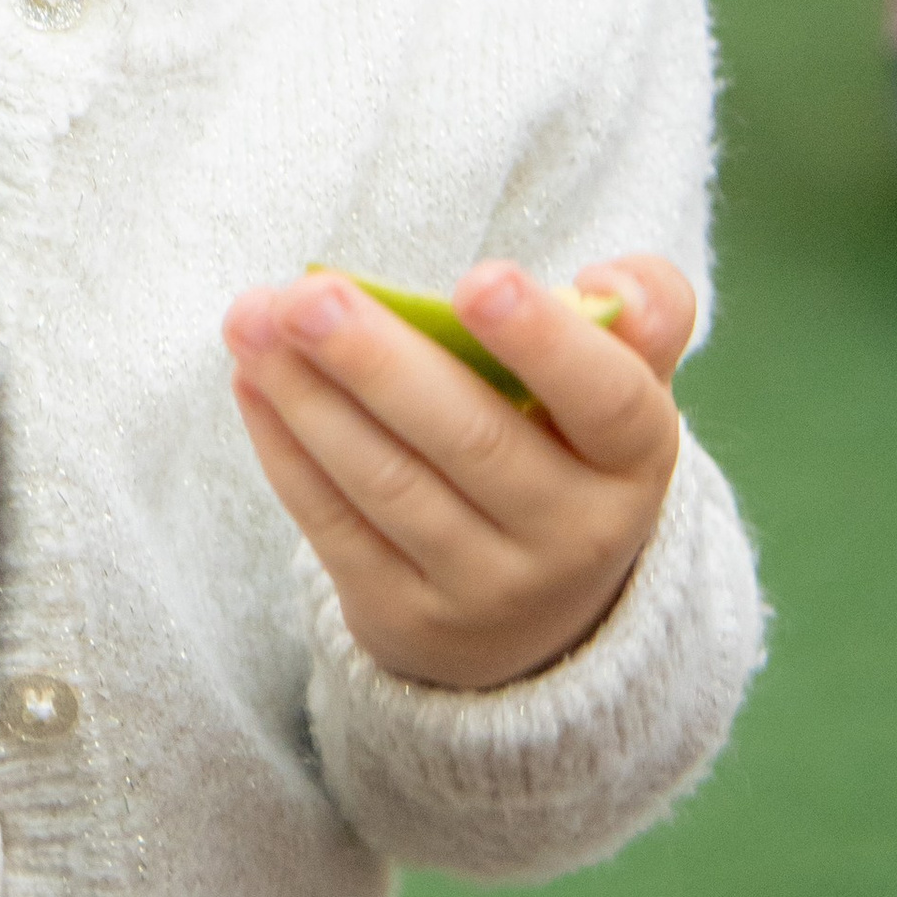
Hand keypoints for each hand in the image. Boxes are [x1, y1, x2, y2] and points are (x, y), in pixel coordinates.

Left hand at [222, 254, 688, 688]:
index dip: (547, 343)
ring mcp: (485, 589)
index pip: (608, 402)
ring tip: (253, 320)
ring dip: (309, 397)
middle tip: (308, 296)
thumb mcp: (625, 385)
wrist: (537, 611)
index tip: (477, 279)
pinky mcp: (404, 616)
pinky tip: (252, 380)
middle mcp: (572, 537)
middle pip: (473, 440)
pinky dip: (286, 448)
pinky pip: (335, 526)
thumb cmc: (570, 448)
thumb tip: (604, 284)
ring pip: (389, 484)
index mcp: (634, 461)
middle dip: (380, 363)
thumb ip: (644, 311)